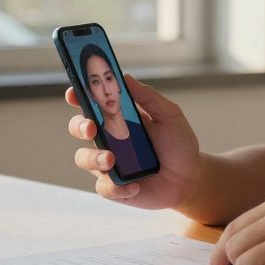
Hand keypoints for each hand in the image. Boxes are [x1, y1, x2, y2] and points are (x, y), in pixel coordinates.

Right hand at [65, 74, 200, 209]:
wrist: (189, 178)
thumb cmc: (178, 144)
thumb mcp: (169, 116)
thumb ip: (149, 97)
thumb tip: (125, 78)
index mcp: (118, 117)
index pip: (91, 103)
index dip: (78, 96)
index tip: (74, 92)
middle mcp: (108, 138)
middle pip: (79, 128)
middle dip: (79, 126)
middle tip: (91, 127)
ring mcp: (108, 163)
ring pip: (83, 158)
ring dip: (94, 158)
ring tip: (112, 160)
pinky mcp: (113, 187)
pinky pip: (103, 187)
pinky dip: (116, 187)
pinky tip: (135, 186)